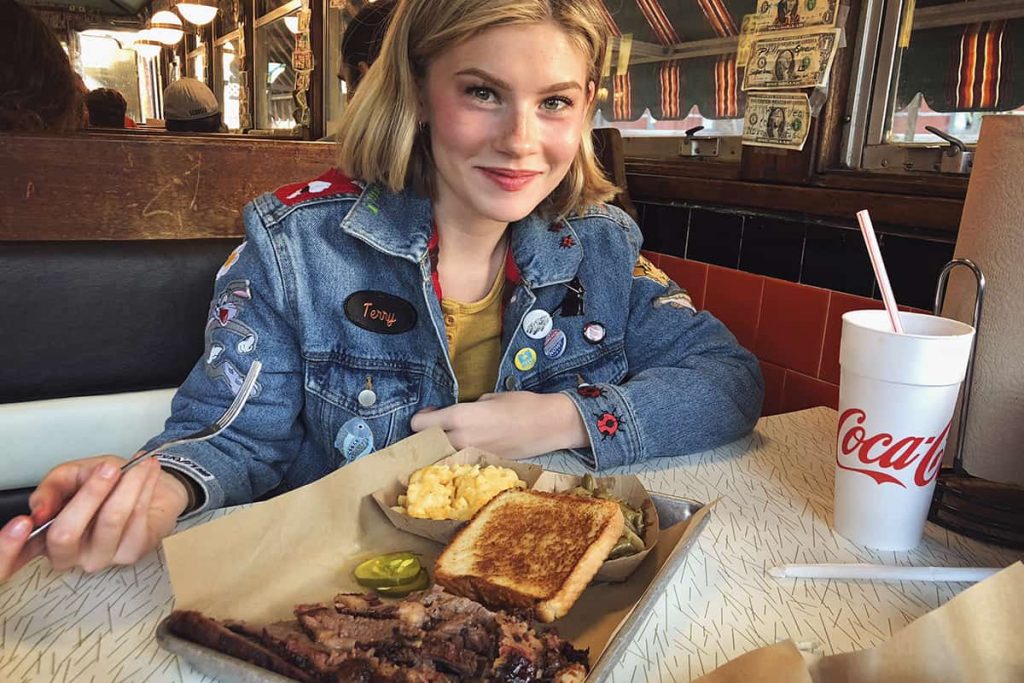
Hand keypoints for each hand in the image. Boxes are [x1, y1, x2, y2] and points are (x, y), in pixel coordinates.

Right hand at [0, 455, 189, 581]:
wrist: (151, 489)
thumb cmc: (108, 484)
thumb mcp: (73, 476)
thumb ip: (52, 486)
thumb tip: (39, 508)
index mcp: (47, 539)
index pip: (20, 554)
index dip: (11, 547)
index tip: (30, 519)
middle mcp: (70, 556)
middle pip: (66, 533)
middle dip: (90, 493)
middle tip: (109, 468)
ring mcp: (101, 558)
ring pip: (110, 519)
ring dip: (129, 484)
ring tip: (140, 463)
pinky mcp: (131, 553)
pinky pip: (136, 518)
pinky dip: (144, 489)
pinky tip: (148, 473)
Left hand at [410, 391, 589, 458]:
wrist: (549, 425)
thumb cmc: (521, 404)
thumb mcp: (489, 398)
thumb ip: (467, 409)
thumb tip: (458, 417)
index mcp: (459, 417)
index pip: (419, 425)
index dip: (422, 418)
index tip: (431, 413)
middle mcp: (460, 440)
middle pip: (426, 443)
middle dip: (429, 436)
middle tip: (441, 427)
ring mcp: (471, 456)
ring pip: (442, 455)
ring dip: (444, 448)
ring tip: (456, 438)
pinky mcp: (483, 464)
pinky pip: (462, 461)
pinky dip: (461, 456)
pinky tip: (472, 448)